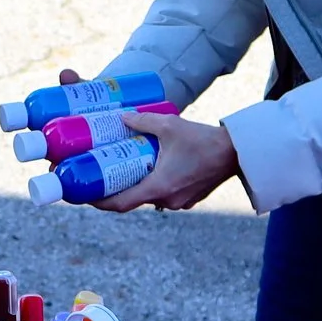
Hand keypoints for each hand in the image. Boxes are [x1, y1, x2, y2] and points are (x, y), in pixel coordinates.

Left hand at [94, 111, 239, 212]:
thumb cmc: (204, 140)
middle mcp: (167, 200)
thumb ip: (142, 121)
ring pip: (148, 197)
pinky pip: (163, 195)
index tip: (84, 196)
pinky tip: (147, 171)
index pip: (121, 203)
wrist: (237, 152)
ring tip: (120, 171)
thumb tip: (120, 117)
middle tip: (98, 179)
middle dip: (114, 191)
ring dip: (135, 187)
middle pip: (132, 201)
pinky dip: (152, 186)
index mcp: (159, 187)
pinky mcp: (188, 199)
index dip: (100, 202)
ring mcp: (179, 202)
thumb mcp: (169, 125)